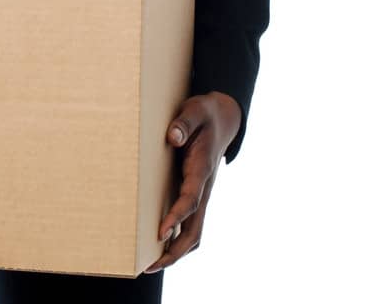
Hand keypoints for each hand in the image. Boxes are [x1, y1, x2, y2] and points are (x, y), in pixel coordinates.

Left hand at [145, 91, 241, 273]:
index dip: (177, 216)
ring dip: (177, 250)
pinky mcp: (198, 193)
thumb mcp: (195, 109)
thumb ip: (184, 123)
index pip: (191, 198)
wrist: (223, 117)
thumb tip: (172, 137)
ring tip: (151, 264)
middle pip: (196, 228)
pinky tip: (160, 245)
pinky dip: (179, 238)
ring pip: (195, 231)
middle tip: (151, 265)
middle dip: (176, 249)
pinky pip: (191, 223)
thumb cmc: (204, 114)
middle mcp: (205, 186)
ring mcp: (203, 193)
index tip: (160, 232)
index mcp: (203, 167)